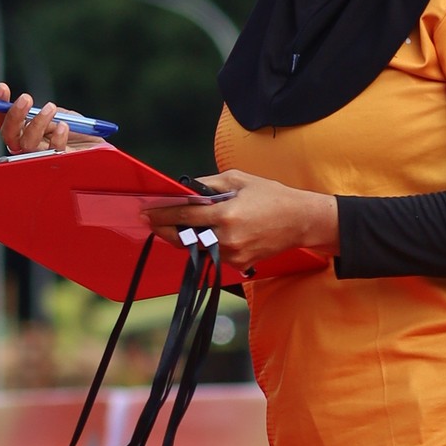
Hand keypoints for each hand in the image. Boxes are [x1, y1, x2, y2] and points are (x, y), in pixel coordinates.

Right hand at [0, 92, 97, 154]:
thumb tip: (33, 112)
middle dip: (14, 116)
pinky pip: (51, 151)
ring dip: (37, 123)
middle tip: (26, 98)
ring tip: (51, 108)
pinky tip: (65, 126)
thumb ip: (45, 113)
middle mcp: (27, 146)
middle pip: (8, 135)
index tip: (3, 88)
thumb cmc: (79, 131)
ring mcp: (40, 157)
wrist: (99, 144)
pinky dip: (57, 137)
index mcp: (24, 131)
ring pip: (27, 144)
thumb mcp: (61, 115)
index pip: (3, 121)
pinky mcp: (57, 163)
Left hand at [138, 170, 336, 275]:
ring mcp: (232, 254)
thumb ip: (209, 185)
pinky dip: (204, 245)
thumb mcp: (239, 180)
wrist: (301, 221)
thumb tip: (185, 188)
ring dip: (183, 237)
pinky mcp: (238, 264)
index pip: (184, 216)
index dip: (161, 214)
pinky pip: (212, 254)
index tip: (145, 211)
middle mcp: (227, 238)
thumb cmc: (272, 196)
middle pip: (183, 237)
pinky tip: (202, 234)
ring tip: (173, 226)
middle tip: (152, 221)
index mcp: (226, 214)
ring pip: (196, 248)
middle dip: (165, 229)